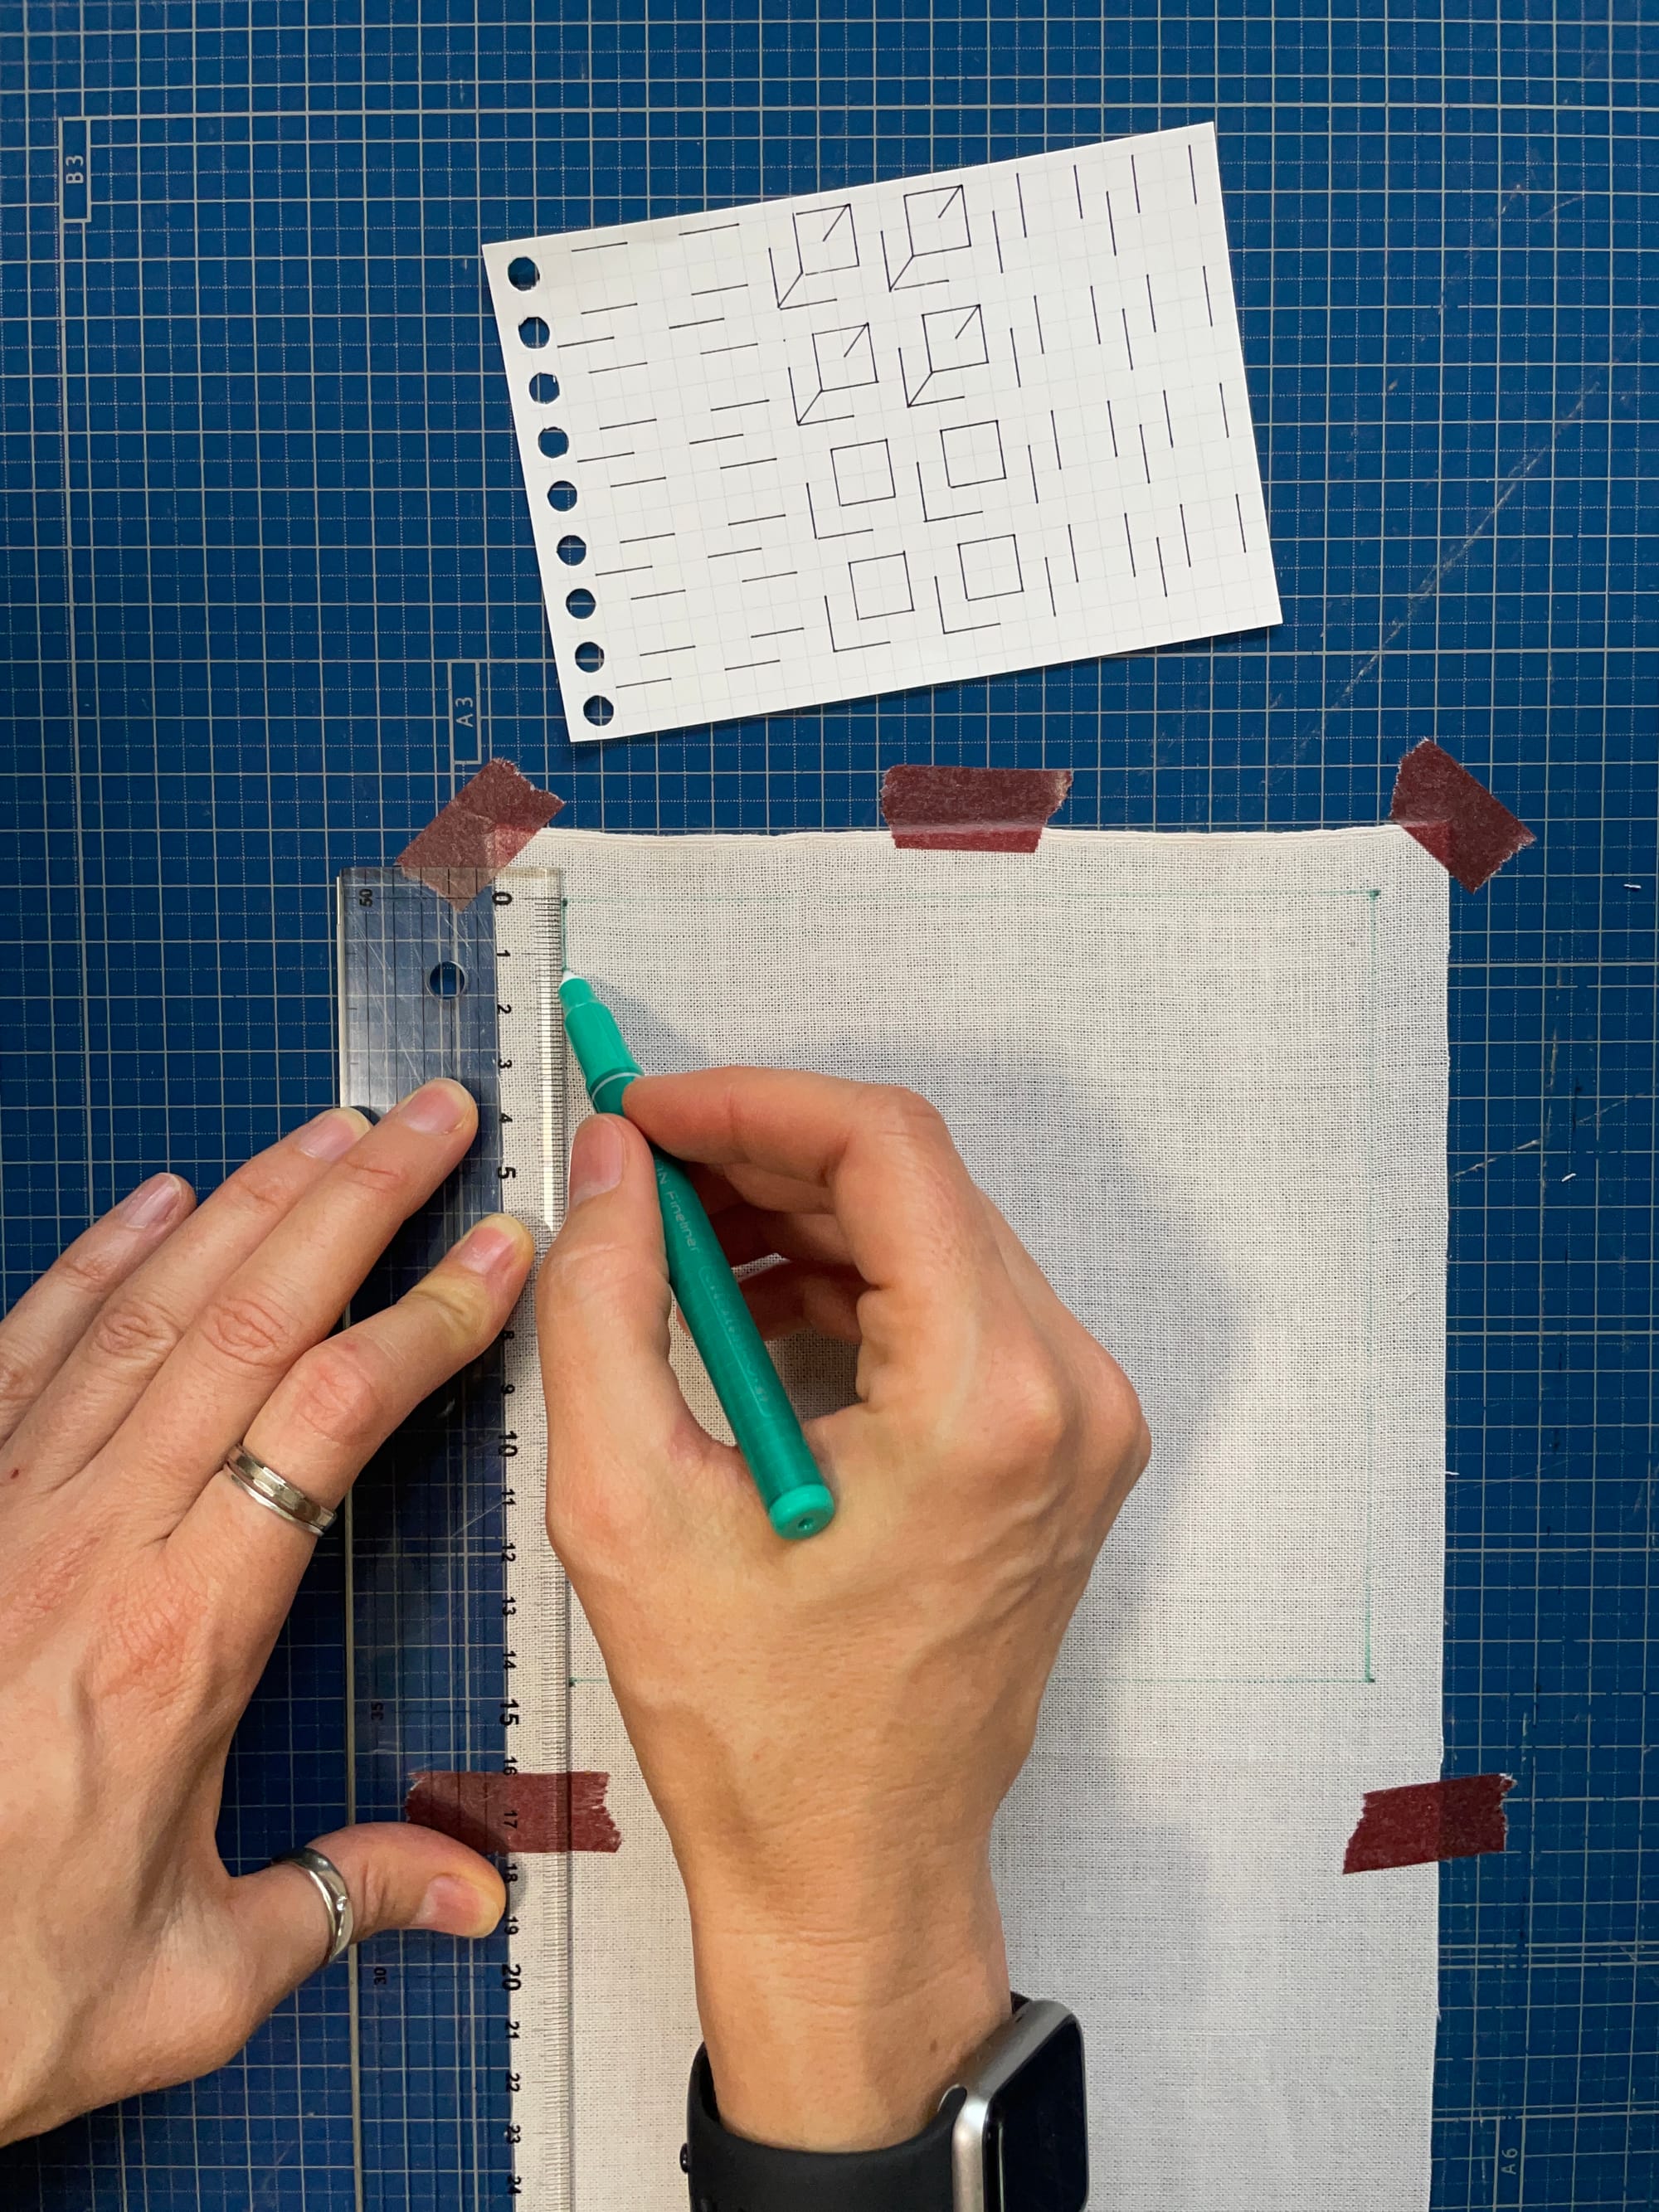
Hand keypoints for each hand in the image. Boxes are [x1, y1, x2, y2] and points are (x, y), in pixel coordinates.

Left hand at [0, 1084, 533, 2143]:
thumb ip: (336, 1902)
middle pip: (248, 1319)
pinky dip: (97, 1260)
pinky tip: (155, 1203)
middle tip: (436, 1119)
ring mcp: (7, 1507)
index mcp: (180, 1637)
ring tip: (334, 1129)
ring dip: (249, 1202)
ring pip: (146, 1309)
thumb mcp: (187, 1984)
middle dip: (357, 1200)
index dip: (428, 1319)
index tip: (501, 1253)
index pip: (332, 1417)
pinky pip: (24, 1345)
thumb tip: (467, 1892)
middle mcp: (93, 1540)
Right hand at [538, 1070, 1148, 2152]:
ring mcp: (1082, 1421)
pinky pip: (956, 1304)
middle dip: (765, 1153)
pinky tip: (750, 1317)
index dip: (750, 1100)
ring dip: (803, 1216)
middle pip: (916, 1181)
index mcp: (987, 1400)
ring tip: (676, 1248)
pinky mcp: (1062, 1448)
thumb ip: (605, 1303)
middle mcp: (1069, 1392)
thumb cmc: (752, 1728)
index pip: (887, 1147)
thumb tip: (610, 1161)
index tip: (643, 1109)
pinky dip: (852, 1283)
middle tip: (638, 1169)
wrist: (856, 1874)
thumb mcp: (626, 1505)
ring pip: (936, 1234)